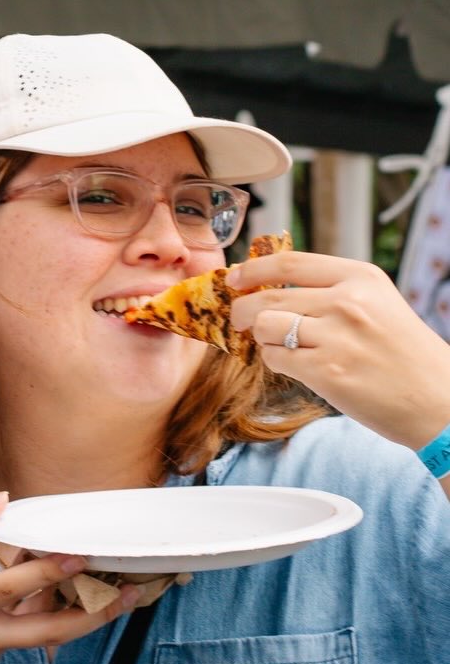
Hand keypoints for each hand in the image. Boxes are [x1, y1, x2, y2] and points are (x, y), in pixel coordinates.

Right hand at [0, 492, 141, 663]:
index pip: (11, 587)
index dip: (47, 571)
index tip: (80, 554)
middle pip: (50, 630)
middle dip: (94, 613)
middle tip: (130, 593)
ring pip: (48, 635)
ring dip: (87, 617)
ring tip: (122, 595)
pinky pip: (32, 633)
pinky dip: (56, 614)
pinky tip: (76, 594)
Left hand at [227, 249, 449, 448]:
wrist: (438, 400)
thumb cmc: (406, 354)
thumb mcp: (378, 303)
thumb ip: (333, 291)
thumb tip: (274, 286)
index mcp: (360, 277)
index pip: (289, 263)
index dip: (253, 269)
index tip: (235, 278)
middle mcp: (347, 301)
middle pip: (268, 295)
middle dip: (243, 308)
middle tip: (239, 318)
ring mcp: (335, 337)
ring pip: (266, 326)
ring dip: (261, 336)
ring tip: (276, 344)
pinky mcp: (326, 373)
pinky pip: (275, 358)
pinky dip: (274, 361)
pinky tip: (291, 365)